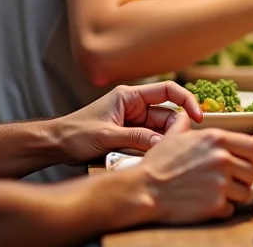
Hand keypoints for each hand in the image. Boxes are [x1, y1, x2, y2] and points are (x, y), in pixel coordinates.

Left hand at [56, 81, 202, 165]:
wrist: (54, 145)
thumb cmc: (74, 134)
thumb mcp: (107, 137)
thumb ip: (137, 138)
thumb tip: (164, 143)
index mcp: (130, 96)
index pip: (168, 91)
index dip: (187, 101)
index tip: (198, 117)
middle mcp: (134, 106)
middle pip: (167, 114)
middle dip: (175, 130)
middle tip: (179, 147)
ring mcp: (133, 121)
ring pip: (160, 130)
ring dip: (162, 142)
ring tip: (162, 157)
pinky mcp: (129, 135)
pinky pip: (149, 140)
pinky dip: (153, 149)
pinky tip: (152, 160)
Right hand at [127, 121, 252, 223]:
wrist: (143, 189)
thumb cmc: (159, 163)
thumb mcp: (176, 135)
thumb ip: (191, 123)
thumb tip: (195, 112)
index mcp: (216, 138)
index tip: (245, 164)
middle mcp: (221, 158)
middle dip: (244, 177)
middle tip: (229, 180)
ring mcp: (219, 182)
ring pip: (245, 191)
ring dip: (234, 194)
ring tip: (215, 192)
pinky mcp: (215, 205)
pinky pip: (231, 208)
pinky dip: (221, 209)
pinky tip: (206, 203)